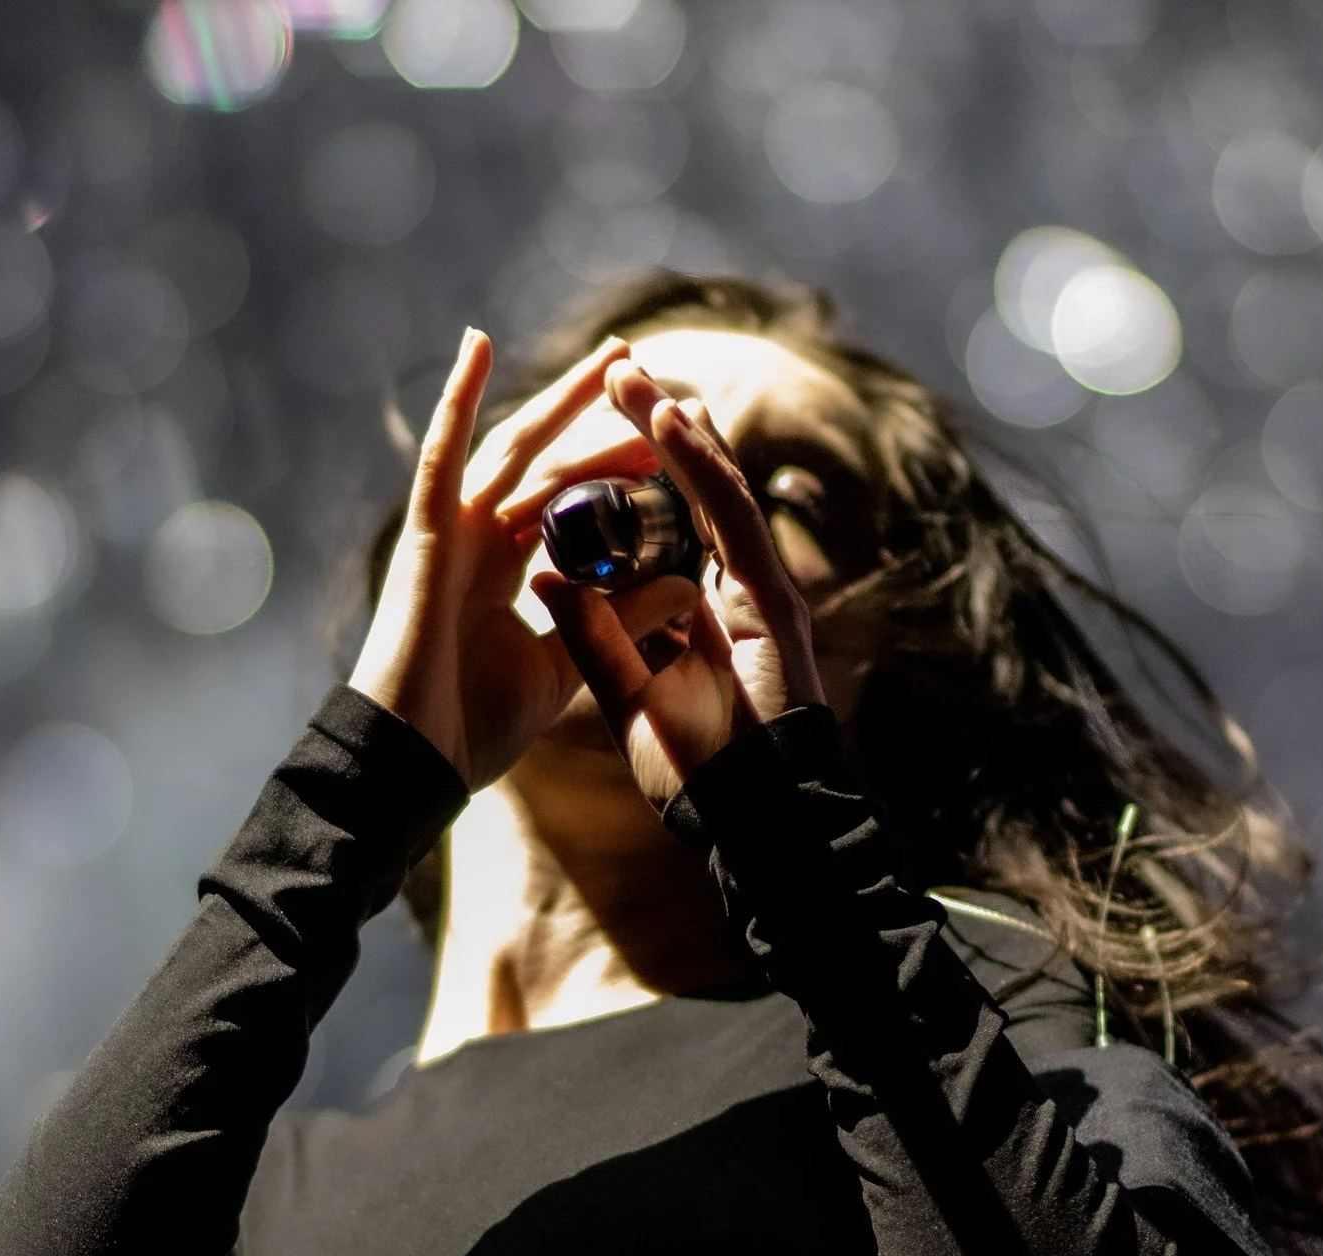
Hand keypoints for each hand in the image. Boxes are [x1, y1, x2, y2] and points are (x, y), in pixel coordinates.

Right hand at [349, 329, 652, 787]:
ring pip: (513, 450)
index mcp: (506, 570)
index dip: (613, 466)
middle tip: (644, 368)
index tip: (663, 438)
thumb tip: (687, 585)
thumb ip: (621, 620)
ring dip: (560, 399)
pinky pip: (442, 457)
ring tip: (612, 356)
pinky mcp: (425, 539)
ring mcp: (449, 534)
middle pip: (546, 460)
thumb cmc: (474, 726)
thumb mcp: (572, 665)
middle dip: (594, 414)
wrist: (415, 766)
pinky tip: (478, 346)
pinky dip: (457, 400)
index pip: (568, 500)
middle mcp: (477, 541)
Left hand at [531, 363, 825, 806]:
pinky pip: (730, 516)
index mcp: (700, 609)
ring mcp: (758, 588)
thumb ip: (594, 635)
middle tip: (613, 369)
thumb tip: (549, 574)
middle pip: (686, 492)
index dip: (627, 472)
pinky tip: (672, 418)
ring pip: (711, 488)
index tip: (588, 430)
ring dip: (671, 425)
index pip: (660, 523)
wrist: (754, 819)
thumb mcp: (626, 694)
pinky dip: (701, 464)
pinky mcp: (772, 597)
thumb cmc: (698, 774)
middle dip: (648, 428)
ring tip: (632, 372)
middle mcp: (733, 587)